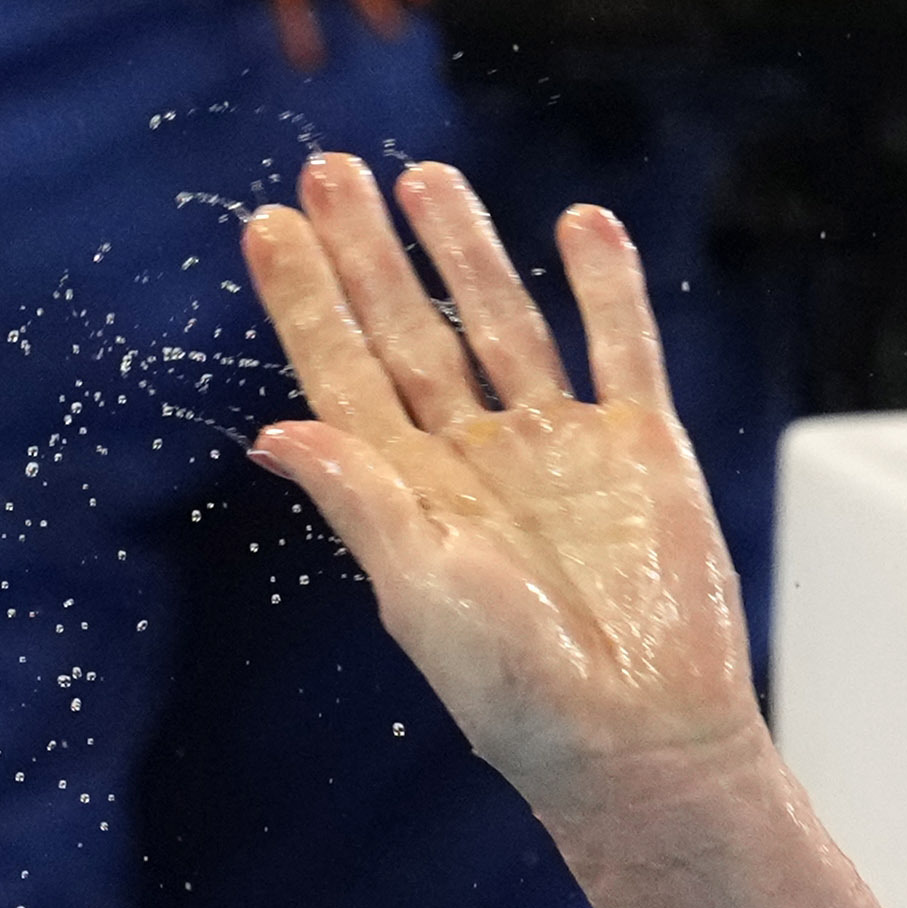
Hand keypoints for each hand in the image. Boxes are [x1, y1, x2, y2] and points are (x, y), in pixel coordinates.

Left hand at [238, 157, 755, 826]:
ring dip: (465, 251)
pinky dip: (604, 287)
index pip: (343, 376)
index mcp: (409, 496)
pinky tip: (578, 225)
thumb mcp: (420, 591)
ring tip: (422, 177)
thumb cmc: (517, 689)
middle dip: (368, 254)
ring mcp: (558, 448)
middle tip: (326, 170)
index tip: (267, 230)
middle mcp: (475, 460)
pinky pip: (620, 348)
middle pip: (411, 332)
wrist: (636, 737)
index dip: (306, 303)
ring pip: (503, 323)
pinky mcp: (640, 449)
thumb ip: (360, 499)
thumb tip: (272, 434)